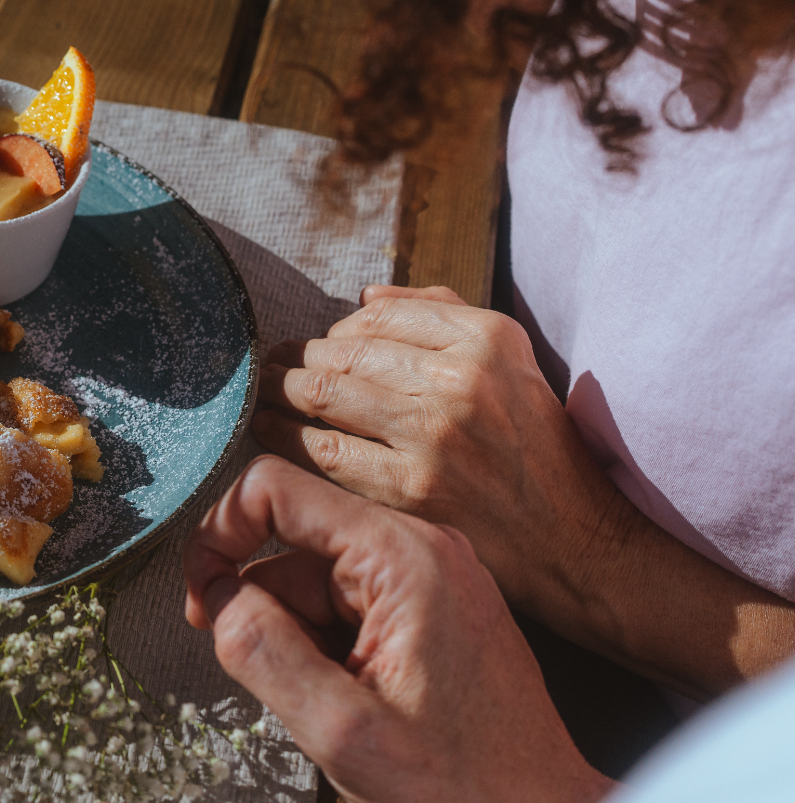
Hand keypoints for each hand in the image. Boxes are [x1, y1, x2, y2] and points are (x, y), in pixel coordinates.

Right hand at [185, 456, 613, 802]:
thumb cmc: (465, 785)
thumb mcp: (343, 728)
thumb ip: (262, 651)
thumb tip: (217, 600)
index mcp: (402, 556)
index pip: (273, 488)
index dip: (218, 536)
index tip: (202, 600)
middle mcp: (420, 547)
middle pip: (292, 543)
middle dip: (260, 608)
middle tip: (269, 680)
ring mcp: (429, 575)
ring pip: (314, 578)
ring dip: (296, 636)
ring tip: (331, 705)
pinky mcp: (431, 605)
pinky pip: (347, 603)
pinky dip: (326, 645)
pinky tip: (350, 698)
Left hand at [251, 285, 618, 619]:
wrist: (574, 538)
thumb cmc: (535, 446)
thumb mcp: (511, 362)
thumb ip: (443, 314)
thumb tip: (366, 296)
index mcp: (487, 338)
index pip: (378, 314)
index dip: (336, 328)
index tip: (316, 344)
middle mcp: (459, 379)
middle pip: (342, 351)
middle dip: (297, 358)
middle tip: (270, 367)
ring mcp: (432, 436)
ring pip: (323, 394)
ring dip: (277, 390)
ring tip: (260, 391)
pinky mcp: (409, 490)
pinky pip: (322, 452)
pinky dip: (283, 436)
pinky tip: (266, 430)